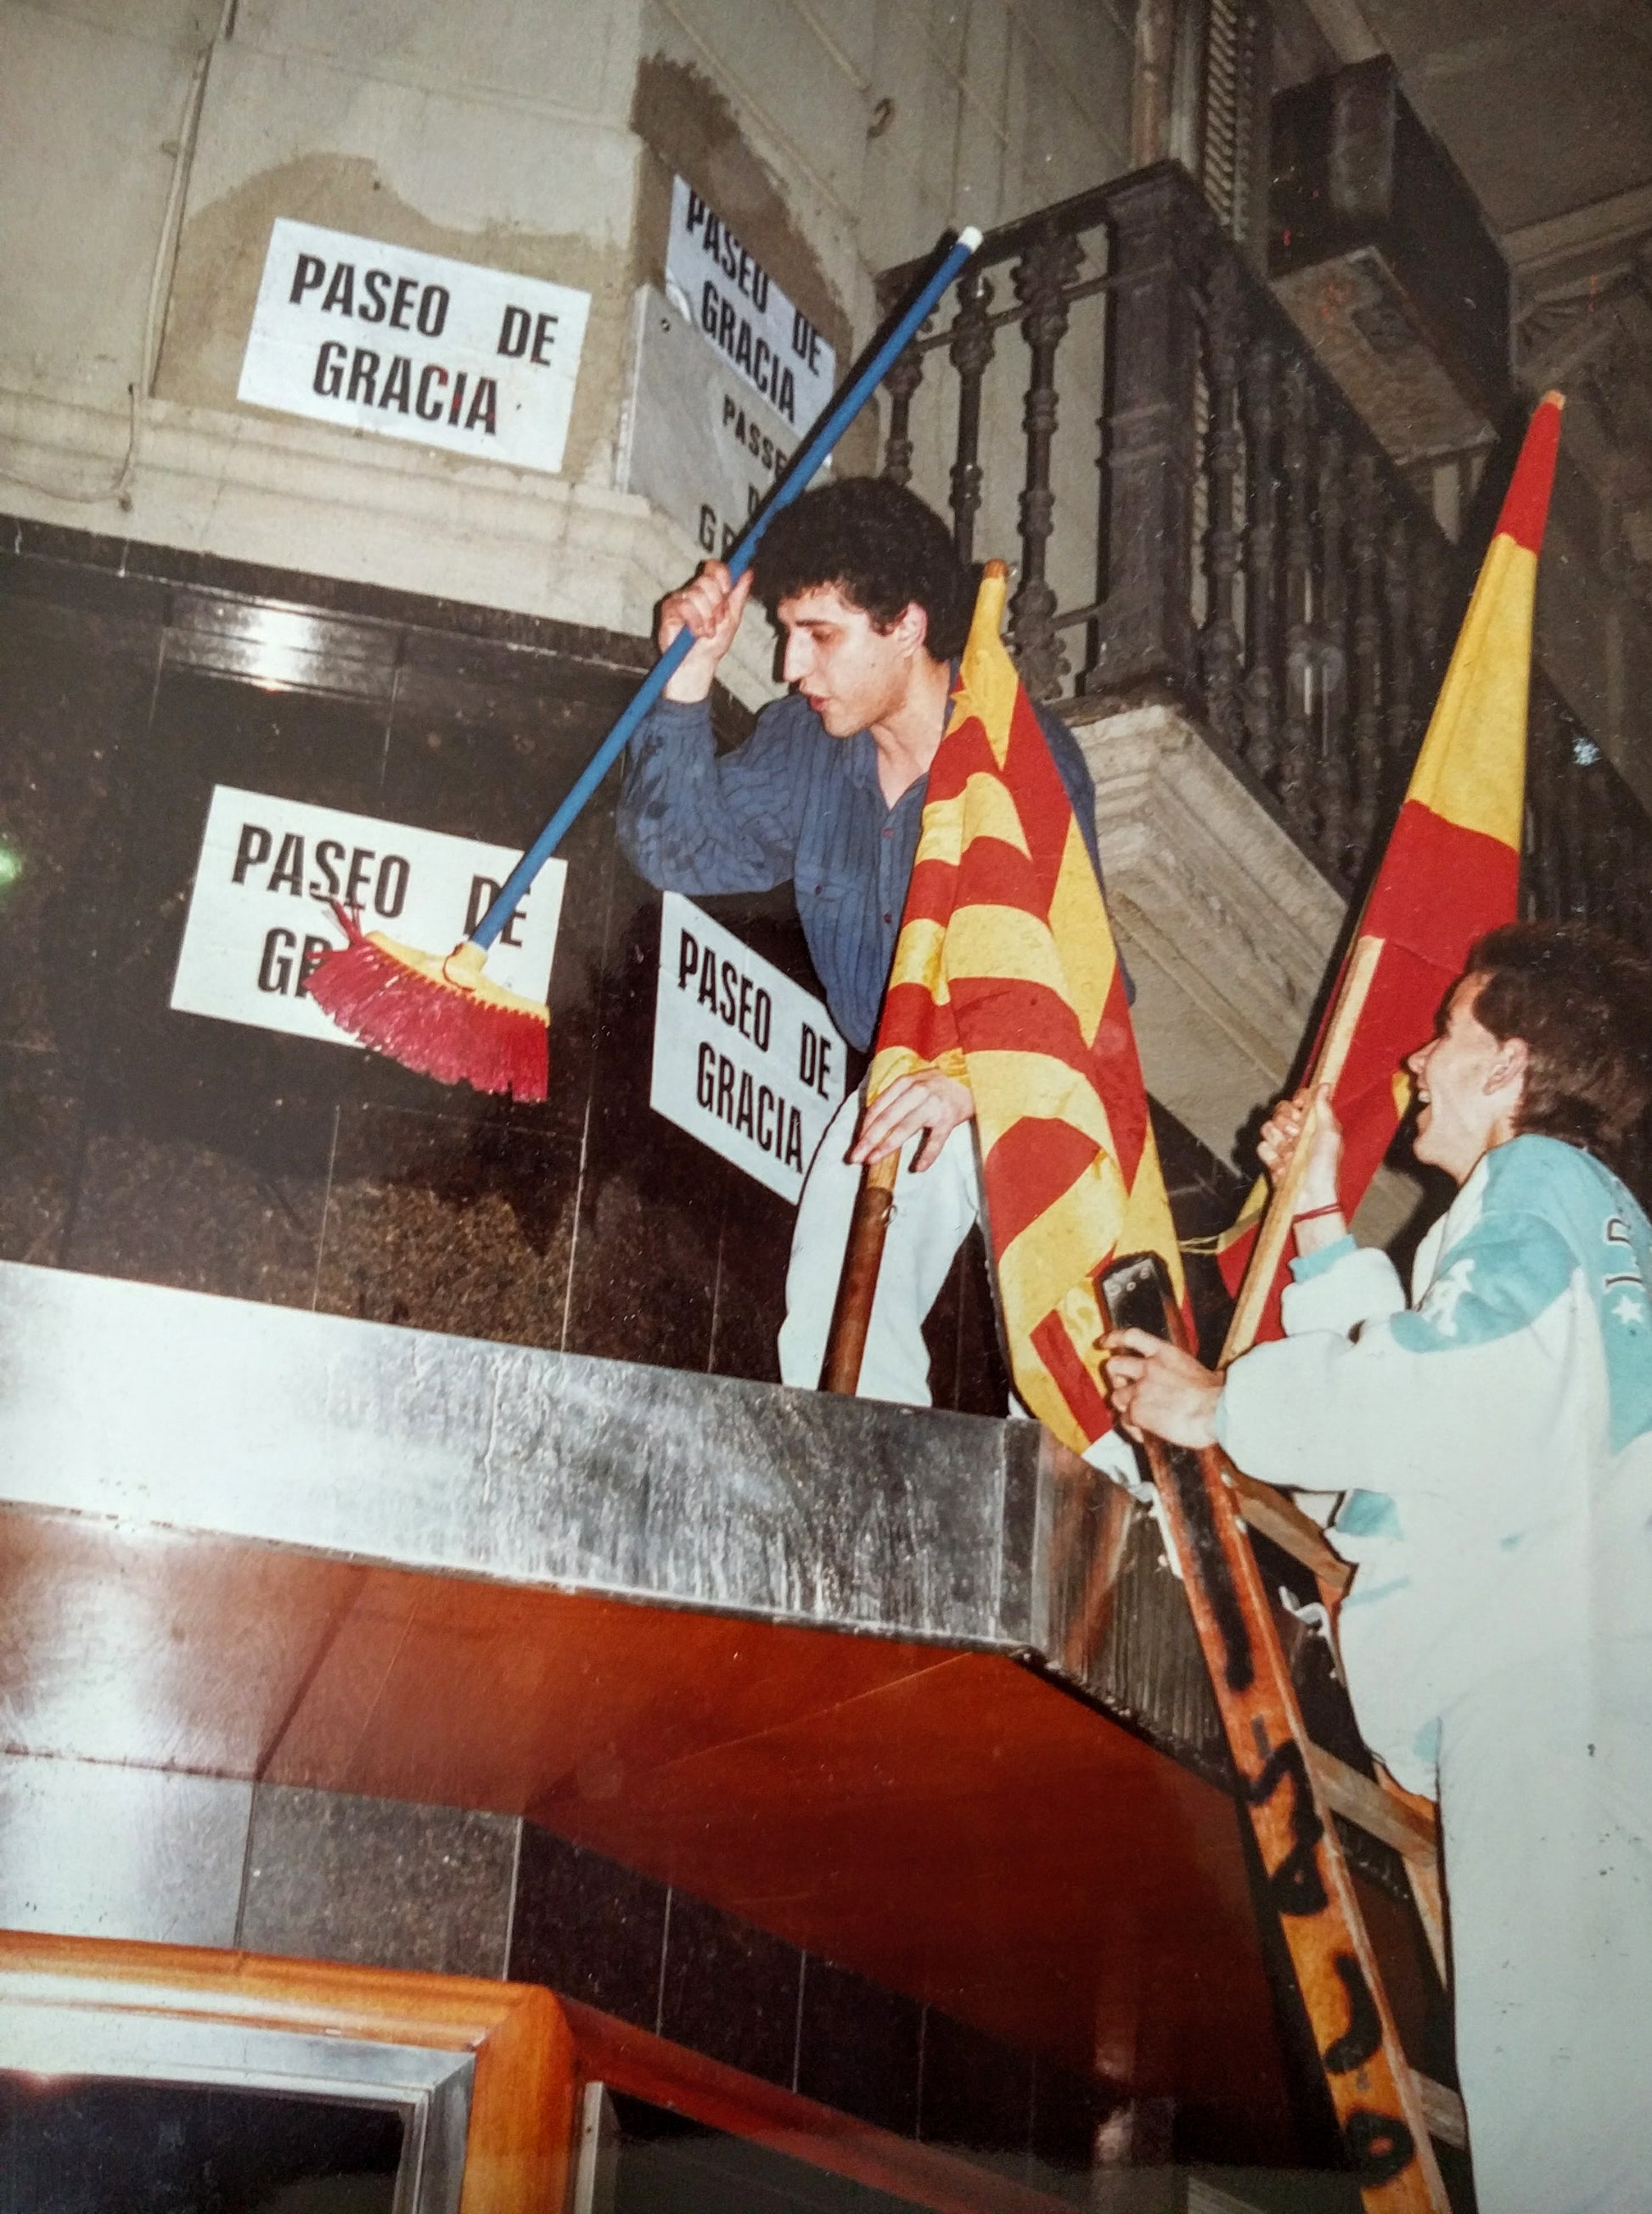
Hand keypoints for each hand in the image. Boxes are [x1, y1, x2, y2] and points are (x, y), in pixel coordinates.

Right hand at [658, 562, 752, 702]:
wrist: (699, 663)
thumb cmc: (713, 644)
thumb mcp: (733, 618)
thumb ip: (739, 595)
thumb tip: (748, 572)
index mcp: (709, 590)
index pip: (715, 568)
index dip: (723, 577)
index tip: (727, 592)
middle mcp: (693, 591)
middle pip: (707, 581)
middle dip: (717, 604)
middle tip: (717, 621)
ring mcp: (680, 598)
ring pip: (697, 594)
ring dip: (707, 617)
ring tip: (707, 631)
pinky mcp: (669, 609)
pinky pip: (685, 606)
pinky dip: (695, 622)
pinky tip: (696, 633)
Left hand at [849, 1072, 972, 1172]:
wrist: (973, 1078)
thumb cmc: (939, 1085)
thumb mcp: (915, 1083)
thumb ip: (895, 1099)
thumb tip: (872, 1125)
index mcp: (905, 1083)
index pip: (878, 1106)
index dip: (865, 1127)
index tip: (856, 1144)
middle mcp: (917, 1092)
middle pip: (887, 1118)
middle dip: (868, 1140)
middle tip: (856, 1158)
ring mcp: (933, 1105)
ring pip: (905, 1128)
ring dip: (887, 1146)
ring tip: (874, 1160)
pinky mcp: (949, 1118)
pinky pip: (936, 1140)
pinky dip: (927, 1155)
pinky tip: (917, 1168)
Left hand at [1100, 1328, 1223, 1448]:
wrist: (1216, 1411)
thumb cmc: (1219, 1395)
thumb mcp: (1205, 1371)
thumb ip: (1195, 1374)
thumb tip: (1214, 1379)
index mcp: (1166, 1353)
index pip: (1133, 1336)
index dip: (1114, 1338)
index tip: (1105, 1343)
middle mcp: (1149, 1367)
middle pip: (1115, 1365)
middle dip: (1114, 1376)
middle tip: (1121, 1386)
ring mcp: (1140, 1389)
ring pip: (1116, 1395)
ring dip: (1124, 1405)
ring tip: (1135, 1415)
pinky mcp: (1138, 1412)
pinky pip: (1126, 1420)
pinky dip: (1132, 1428)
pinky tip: (1143, 1434)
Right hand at [1258, 1082, 1342, 1213]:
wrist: (1311, 1197)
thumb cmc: (1325, 1167)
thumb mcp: (1330, 1135)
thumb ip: (1324, 1109)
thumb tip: (1324, 1085)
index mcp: (1315, 1123)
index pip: (1299, 1100)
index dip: (1297, 1101)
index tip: (1300, 1108)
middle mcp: (1298, 1131)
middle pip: (1280, 1111)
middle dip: (1286, 1122)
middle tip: (1296, 1135)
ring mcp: (1283, 1145)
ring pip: (1268, 1128)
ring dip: (1279, 1142)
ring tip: (1290, 1156)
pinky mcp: (1271, 1159)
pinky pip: (1262, 1147)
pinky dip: (1271, 1157)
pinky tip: (1282, 1167)